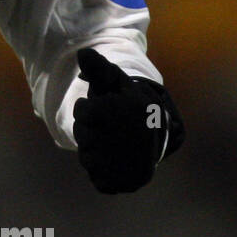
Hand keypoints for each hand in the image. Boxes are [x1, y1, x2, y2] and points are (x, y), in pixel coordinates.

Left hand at [73, 48, 184, 192]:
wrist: (154, 135)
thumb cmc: (126, 105)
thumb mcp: (114, 83)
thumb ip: (99, 69)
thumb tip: (82, 53)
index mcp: (132, 110)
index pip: (83, 111)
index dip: (85, 110)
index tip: (99, 108)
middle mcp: (136, 138)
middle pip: (84, 136)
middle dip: (87, 131)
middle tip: (103, 128)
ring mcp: (134, 164)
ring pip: (88, 159)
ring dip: (91, 151)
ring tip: (108, 144)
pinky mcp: (129, 183)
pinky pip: (97, 179)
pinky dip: (98, 171)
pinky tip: (110, 161)